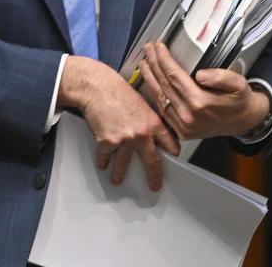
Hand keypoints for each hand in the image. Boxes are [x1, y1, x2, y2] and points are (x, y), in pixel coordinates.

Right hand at [58, 56, 179, 191]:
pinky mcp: (108, 142)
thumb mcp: (142, 104)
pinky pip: (105, 158)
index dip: (173, 153)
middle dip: (154, 177)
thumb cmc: (118, 91)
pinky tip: (102, 164)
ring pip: (124, 165)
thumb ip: (148, 121)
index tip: (173, 158)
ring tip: (117, 179)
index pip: (170, 144)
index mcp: (153, 123)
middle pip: (152, 162)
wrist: (98, 86)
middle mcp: (141, 134)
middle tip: (154, 185)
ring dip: (119, 174)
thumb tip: (151, 133)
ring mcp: (125, 140)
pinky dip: (102, 161)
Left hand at [139, 43, 268, 140]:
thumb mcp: (238, 84)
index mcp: (201, 103)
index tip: (159, 46)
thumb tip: (200, 74)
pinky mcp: (181, 131)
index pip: (175, 76)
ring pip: (160, 98)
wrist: (243, 121)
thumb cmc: (239, 100)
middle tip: (148, 49)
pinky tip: (151, 83)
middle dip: (154, 64)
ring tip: (144, 63)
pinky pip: (163, 110)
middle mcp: (188, 116)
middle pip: (164, 85)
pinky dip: (155, 95)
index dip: (164, 59)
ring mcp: (183, 126)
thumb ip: (221, 77)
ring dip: (150, 79)